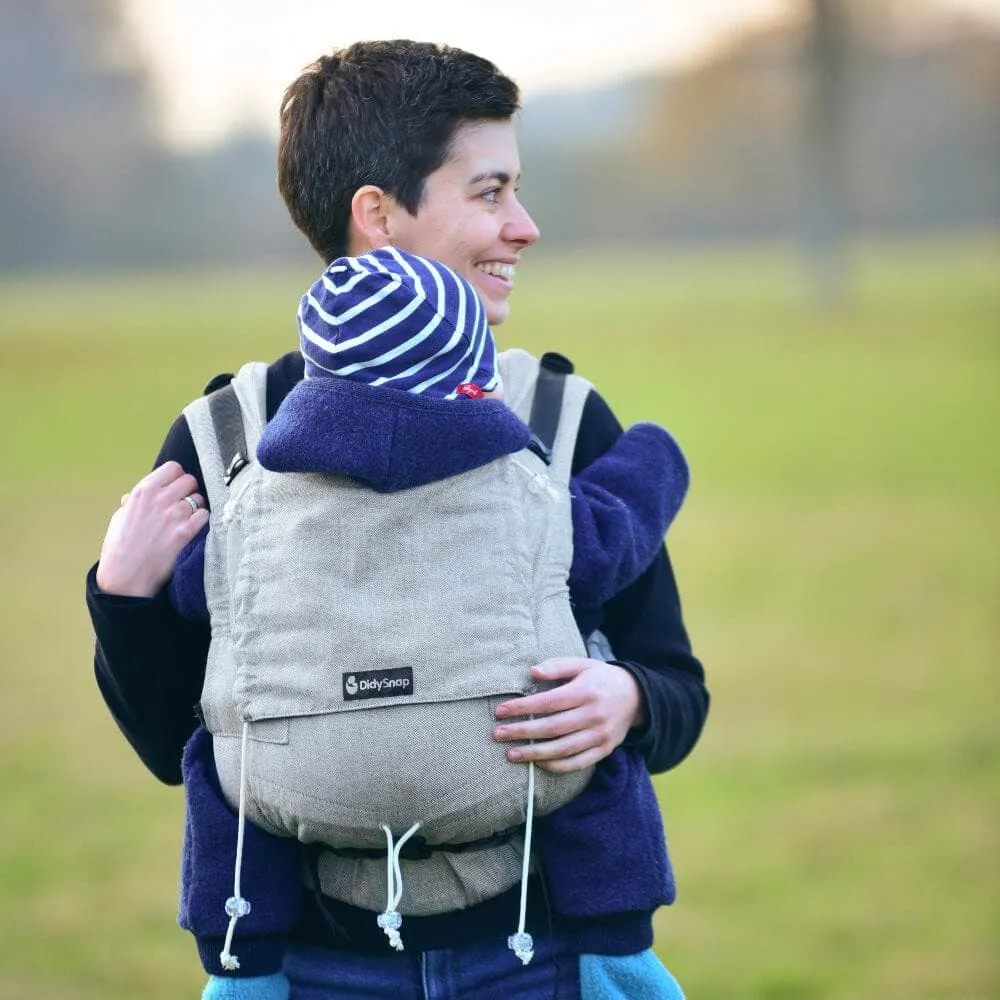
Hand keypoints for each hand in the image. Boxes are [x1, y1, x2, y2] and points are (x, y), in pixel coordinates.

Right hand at [95, 461, 207, 596]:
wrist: (124, 577)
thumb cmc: (119, 548)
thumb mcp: (120, 518)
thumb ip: (132, 503)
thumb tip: (134, 496)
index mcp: (142, 492)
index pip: (173, 468)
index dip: (176, 477)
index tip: (175, 487)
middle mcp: (159, 499)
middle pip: (190, 480)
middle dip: (189, 490)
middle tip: (184, 503)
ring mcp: (174, 515)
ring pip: (199, 498)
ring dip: (196, 507)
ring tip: (187, 519)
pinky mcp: (186, 532)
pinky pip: (204, 516)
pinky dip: (202, 521)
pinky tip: (193, 528)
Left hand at [492, 658, 645, 773]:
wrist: (637, 697)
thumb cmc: (601, 678)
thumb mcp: (582, 664)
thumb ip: (557, 666)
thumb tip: (532, 671)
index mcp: (586, 691)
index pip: (548, 702)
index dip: (523, 707)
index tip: (500, 711)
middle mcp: (594, 715)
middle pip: (552, 728)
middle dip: (522, 732)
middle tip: (498, 734)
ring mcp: (600, 735)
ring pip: (563, 749)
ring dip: (534, 753)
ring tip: (511, 754)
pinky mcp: (604, 750)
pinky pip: (577, 763)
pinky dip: (556, 766)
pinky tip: (537, 763)